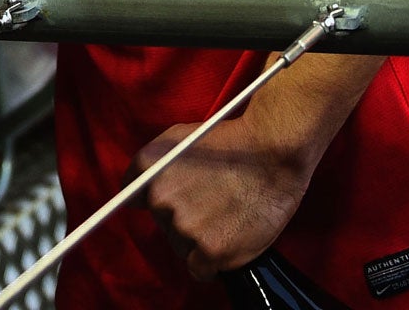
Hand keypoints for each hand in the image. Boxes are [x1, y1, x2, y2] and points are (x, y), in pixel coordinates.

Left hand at [137, 114, 313, 278]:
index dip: (158, 201)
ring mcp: (184, 226)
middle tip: (213, 206)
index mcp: (148, 167)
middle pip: (162, 223)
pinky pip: (199, 270)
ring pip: (180, 247)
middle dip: (183, 218)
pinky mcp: (210, 251)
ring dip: (197, 241)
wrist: (273, 153)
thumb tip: (136, 195)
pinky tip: (226, 244)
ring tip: (225, 221)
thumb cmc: (231, 143)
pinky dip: (211, 264)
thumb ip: (153, 164)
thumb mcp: (178, 137)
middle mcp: (159, 197)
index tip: (173, 204)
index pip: (135, 198)